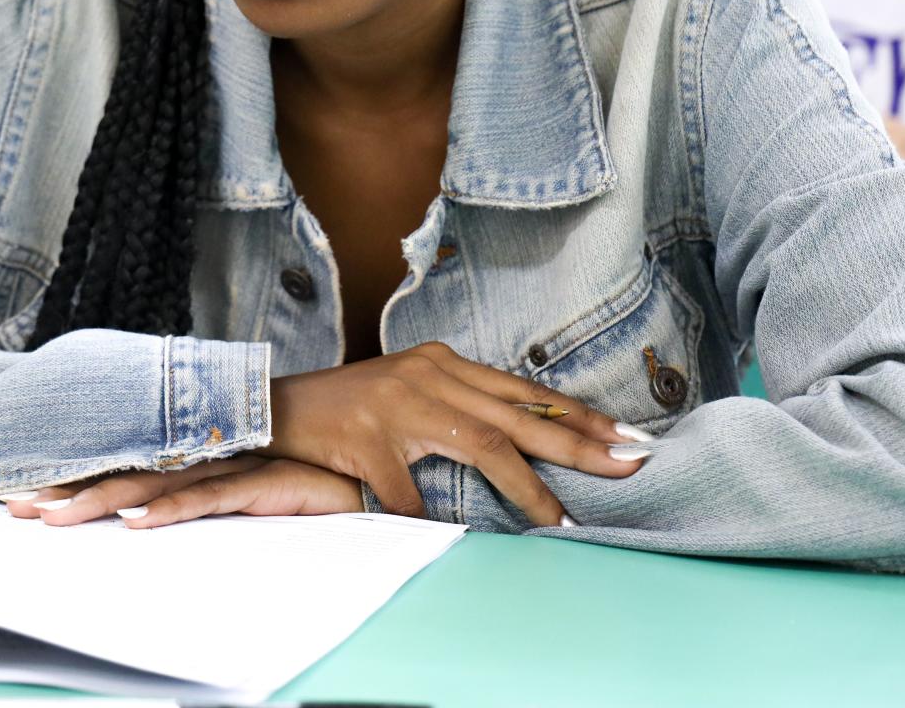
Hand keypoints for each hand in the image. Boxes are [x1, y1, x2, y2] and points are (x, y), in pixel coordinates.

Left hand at [0, 456, 362, 528]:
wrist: (377, 474)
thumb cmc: (311, 490)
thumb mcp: (245, 504)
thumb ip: (202, 508)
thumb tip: (146, 526)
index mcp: (196, 465)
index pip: (123, 472)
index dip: (73, 483)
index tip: (21, 498)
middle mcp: (207, 461)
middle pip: (124, 474)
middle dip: (67, 490)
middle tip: (14, 506)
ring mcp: (234, 469)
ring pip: (155, 484)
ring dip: (101, 499)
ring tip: (54, 516)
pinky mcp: (265, 485)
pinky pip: (211, 498)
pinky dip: (172, 509)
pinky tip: (136, 522)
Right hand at [266, 341, 647, 525]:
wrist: (274, 406)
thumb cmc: (345, 408)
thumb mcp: (408, 392)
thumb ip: (456, 406)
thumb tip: (518, 435)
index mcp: (441, 363)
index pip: (524, 389)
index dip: (578, 413)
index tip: (625, 434)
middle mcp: (428, 376)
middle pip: (518, 412)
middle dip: (579, 441)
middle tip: (630, 462)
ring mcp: (398, 406)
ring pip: (481, 444)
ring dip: (528, 486)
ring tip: (563, 519)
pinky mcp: (367, 440)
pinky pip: (410, 490)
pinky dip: (432, 516)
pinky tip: (458, 540)